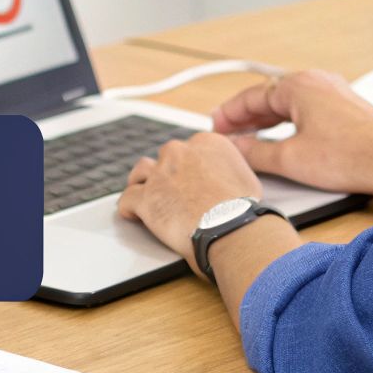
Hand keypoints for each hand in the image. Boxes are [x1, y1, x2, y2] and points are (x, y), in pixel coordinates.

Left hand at [115, 132, 263, 274]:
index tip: (189, 179)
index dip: (188, 166)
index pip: (190, 148)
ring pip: (141, 171)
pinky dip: (129, 208)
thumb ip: (228, 169)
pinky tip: (133, 215)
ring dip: (143, 183)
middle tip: (173, 192)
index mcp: (207, 143)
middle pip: (166, 157)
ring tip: (147, 197)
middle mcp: (181, 152)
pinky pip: (127, 199)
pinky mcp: (145, 197)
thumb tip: (225, 177)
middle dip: (167, 173)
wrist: (231, 229)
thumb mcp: (246, 177)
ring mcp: (160, 173)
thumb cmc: (242, 211)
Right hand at [211, 69, 372, 198]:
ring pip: (290, 102)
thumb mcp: (290, 159)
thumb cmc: (351, 158)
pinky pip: (307, 109)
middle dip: (246, 116)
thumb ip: (255, 152)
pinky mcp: (346, 108)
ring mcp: (334, 92)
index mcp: (299, 85)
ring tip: (250, 137)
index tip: (215, 127)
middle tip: (227, 133)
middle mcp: (317, 81)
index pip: (252, 96)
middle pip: (270, 96)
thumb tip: (234, 148)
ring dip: (267, 119)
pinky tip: (284, 138)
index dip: (229, 114)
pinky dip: (288, 121)